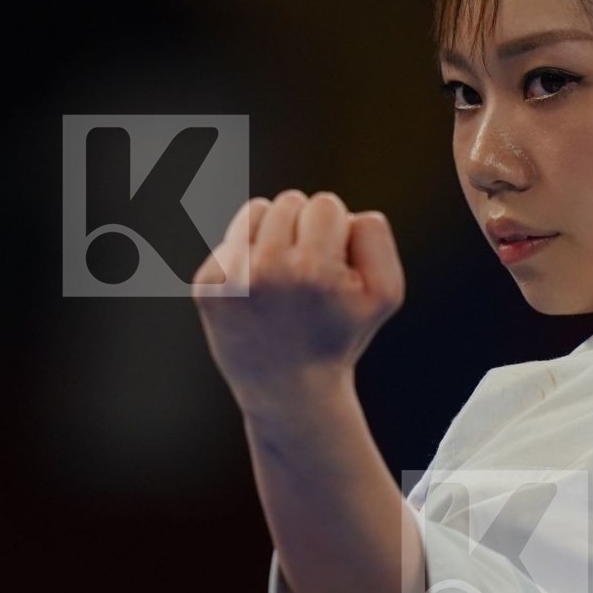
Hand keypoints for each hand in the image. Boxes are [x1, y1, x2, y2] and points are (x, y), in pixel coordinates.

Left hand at [192, 190, 405, 408]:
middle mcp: (268, 271)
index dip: (336, 231)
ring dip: (273, 232)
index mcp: (314, 270)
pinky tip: (258, 290)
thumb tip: (342, 211)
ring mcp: (232, 280)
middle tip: (308, 273)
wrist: (289, 390)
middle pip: (290, 201)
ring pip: (256, 210)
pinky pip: (230, 237)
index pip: (325, 204)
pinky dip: (246, 254)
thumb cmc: (340, 334)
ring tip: (283, 273)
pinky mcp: (206, 286)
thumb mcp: (385, 293)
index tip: (334, 265)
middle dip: (304, 228)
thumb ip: (375, 238)